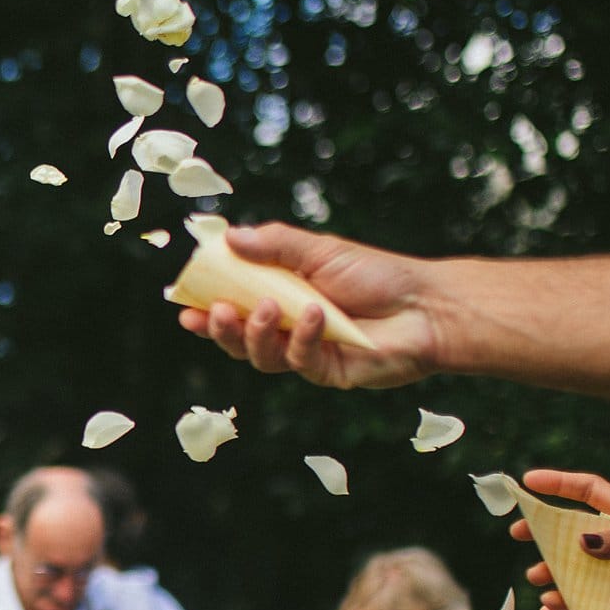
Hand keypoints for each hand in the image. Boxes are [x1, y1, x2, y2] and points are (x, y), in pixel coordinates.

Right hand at [173, 223, 438, 389]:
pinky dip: (301, 337)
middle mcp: (288, 328)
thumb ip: (274, 244)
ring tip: (266, 308)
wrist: (425, 305)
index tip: (184, 307)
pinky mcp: (326, 372)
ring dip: (256, 334)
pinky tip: (313, 315)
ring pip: (262, 356)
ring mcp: (306, 352)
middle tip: (216, 312)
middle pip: (239, 339)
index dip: (206, 311)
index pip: (234, 307)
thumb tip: (228, 238)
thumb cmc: (376, 275)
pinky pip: (299, 361)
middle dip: (221, 329)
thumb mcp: (320, 250)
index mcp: (281, 297)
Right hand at [516, 469, 609, 609]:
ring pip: (576, 563)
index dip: (558, 484)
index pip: (588, 491)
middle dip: (542, 529)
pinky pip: (590, 593)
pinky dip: (570, 597)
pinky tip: (554, 601)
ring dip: (553, 568)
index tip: (528, 482)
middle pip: (572, 527)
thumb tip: (582, 542)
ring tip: (535, 576)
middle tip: (516, 532)